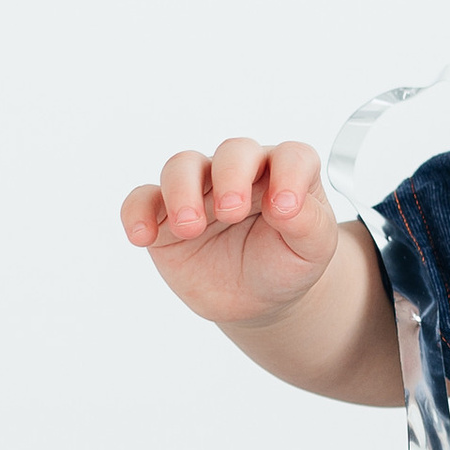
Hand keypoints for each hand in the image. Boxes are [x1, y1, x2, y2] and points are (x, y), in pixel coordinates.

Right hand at [119, 139, 340, 331]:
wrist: (258, 298)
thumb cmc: (288, 262)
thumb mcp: (312, 250)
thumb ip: (308, 224)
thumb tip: (285, 205)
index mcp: (286, 173)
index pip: (291, 156)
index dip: (288, 175)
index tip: (282, 210)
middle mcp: (242, 172)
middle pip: (233, 151)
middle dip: (230, 176)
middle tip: (232, 212)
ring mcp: (201, 189)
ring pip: (182, 166)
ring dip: (181, 191)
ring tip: (190, 228)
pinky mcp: (166, 214)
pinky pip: (142, 200)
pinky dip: (137, 213)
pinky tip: (142, 236)